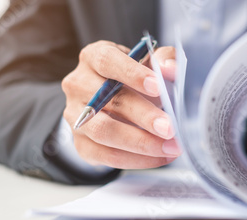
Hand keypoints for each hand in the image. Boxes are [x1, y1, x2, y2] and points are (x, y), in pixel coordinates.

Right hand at [62, 40, 180, 168]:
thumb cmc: (138, 79)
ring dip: (141, 142)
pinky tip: (160, 157)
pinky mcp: (80, 143)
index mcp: (94, 57)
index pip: (107, 61)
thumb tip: (169, 69)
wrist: (119, 104)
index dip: (132, 73)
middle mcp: (78, 85)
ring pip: (104, 131)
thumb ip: (165, 60)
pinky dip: (137, 159)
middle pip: (108, 100)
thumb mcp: (152, 62)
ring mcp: (75, 116)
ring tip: (171, 147)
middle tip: (170, 128)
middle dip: (143, 116)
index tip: (157, 87)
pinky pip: (107, 155)